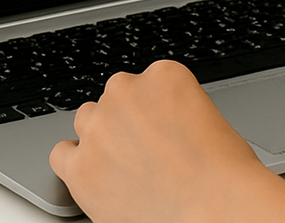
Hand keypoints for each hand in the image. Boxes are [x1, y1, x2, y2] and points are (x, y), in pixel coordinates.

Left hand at [49, 60, 284, 222]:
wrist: (213, 209)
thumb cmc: (222, 172)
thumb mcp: (207, 117)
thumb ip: (173, 108)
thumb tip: (156, 122)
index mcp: (163, 75)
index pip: (146, 81)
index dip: (154, 108)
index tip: (160, 125)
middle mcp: (125, 93)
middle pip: (114, 97)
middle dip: (126, 119)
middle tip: (146, 148)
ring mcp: (98, 129)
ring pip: (86, 120)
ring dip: (100, 136)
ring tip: (122, 163)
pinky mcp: (79, 166)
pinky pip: (61, 153)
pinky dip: (74, 161)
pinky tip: (93, 173)